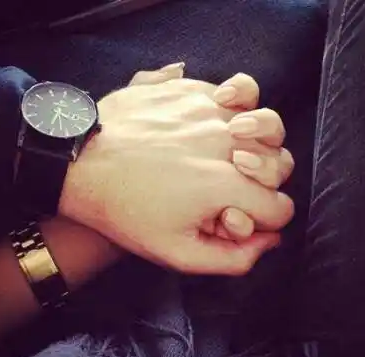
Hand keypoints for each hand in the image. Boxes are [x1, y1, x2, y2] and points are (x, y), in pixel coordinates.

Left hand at [59, 75, 292, 274]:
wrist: (81, 165)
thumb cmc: (124, 211)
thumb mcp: (177, 254)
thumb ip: (232, 259)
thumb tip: (268, 241)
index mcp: (228, 186)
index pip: (280, 209)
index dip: (265, 222)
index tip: (237, 218)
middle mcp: (230, 144)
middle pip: (283, 164)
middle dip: (267, 183)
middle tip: (237, 187)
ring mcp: (212, 112)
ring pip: (270, 122)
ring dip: (264, 139)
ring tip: (240, 147)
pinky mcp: (192, 91)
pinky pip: (237, 92)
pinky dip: (239, 104)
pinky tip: (222, 115)